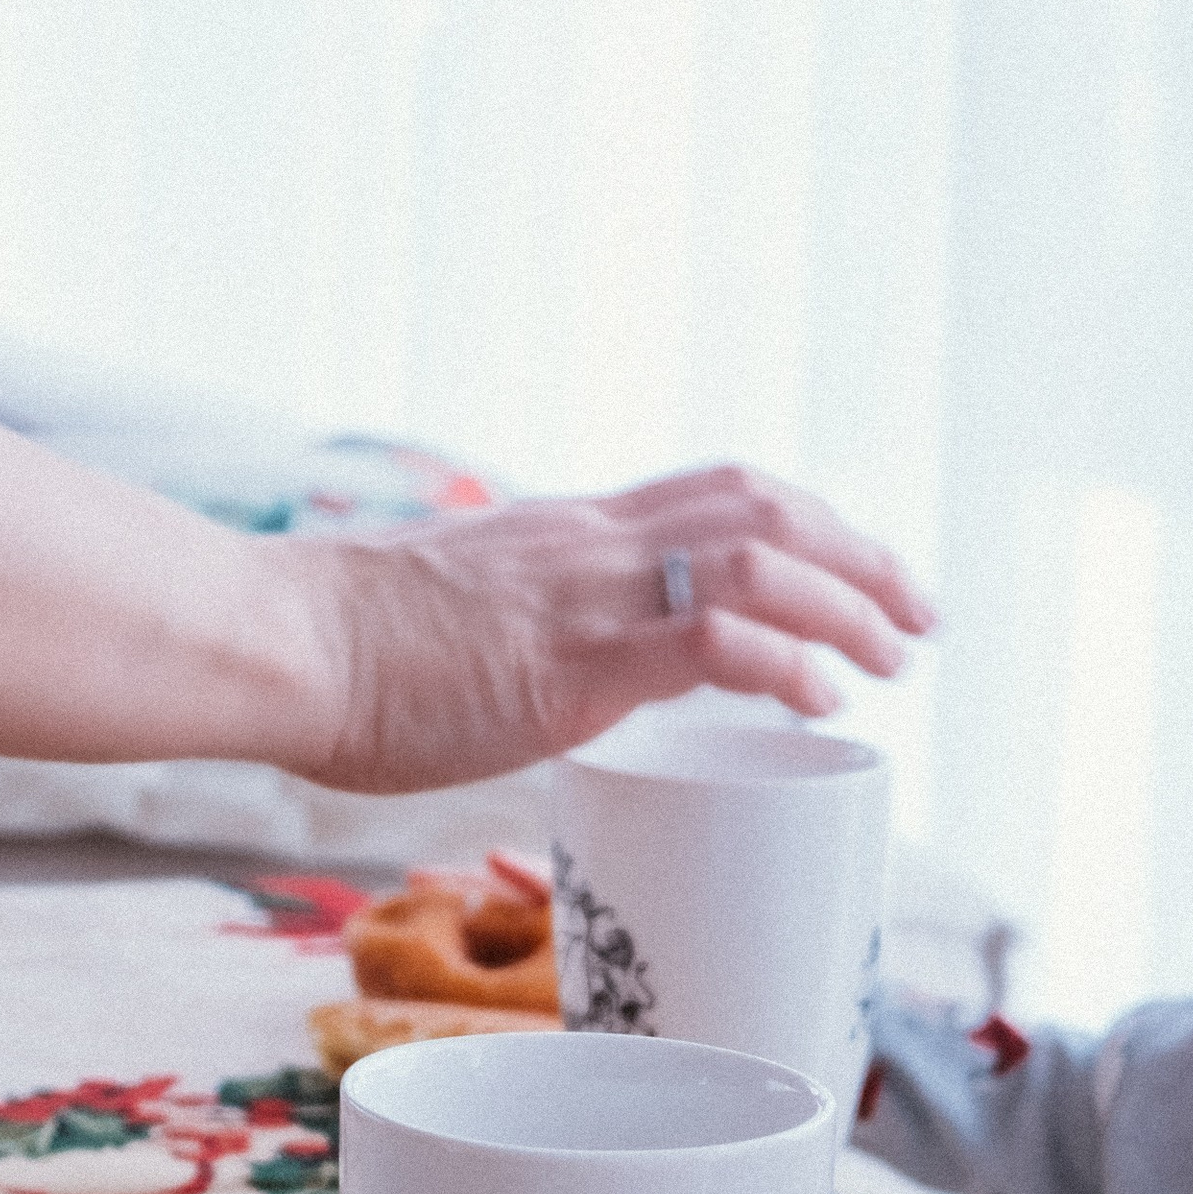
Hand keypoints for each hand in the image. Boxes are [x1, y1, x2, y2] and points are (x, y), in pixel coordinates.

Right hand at [296, 463, 935, 792]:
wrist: (276, 643)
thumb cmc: (341, 658)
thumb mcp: (460, 629)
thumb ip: (520, 644)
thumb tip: (542, 698)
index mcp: (572, 537)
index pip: (717, 495)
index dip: (810, 526)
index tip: (862, 575)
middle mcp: (594, 545)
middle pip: (764, 506)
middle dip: (859, 555)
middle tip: (916, 616)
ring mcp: (589, 596)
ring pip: (760, 557)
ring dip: (847, 603)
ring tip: (893, 658)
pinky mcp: (575, 660)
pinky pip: (709, 638)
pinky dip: (786, 661)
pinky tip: (826, 697)